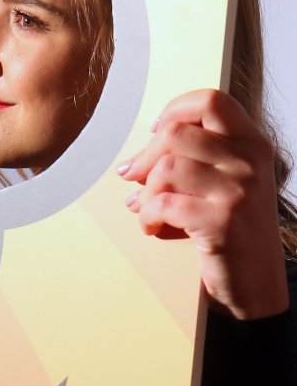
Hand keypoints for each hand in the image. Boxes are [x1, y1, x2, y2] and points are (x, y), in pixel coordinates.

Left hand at [118, 89, 288, 319]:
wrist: (255, 283)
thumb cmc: (230, 229)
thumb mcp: (224, 183)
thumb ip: (195, 159)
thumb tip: (136, 157)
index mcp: (251, 144)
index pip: (211, 101)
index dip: (174, 111)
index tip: (156, 132)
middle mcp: (249, 162)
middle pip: (176, 133)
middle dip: (144, 157)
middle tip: (131, 176)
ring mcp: (240, 190)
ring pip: (166, 168)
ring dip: (144, 192)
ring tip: (144, 207)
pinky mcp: (223, 221)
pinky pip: (163, 203)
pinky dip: (147, 216)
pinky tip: (151, 227)